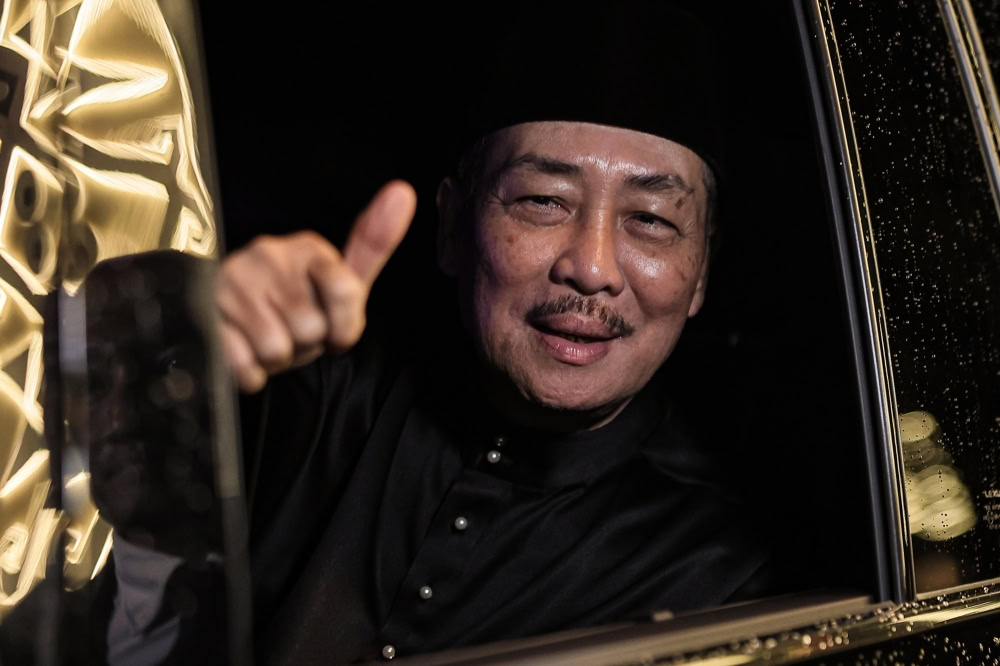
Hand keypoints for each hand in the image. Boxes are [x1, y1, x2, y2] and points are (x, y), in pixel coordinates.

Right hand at [215, 180, 416, 391]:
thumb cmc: (295, 307)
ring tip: (265, 339)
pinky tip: (243, 349)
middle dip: (306, 345)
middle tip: (290, 332)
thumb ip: (373, 246)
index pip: (347, 292)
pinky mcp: (202, 313)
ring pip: (277, 349)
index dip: (342, 327)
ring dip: (276, 359)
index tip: (331, 325)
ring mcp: (231, 282)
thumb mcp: (340, 283)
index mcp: (307, 247)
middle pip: (312, 329)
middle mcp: (267, 254)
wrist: (230, 325)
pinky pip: (244, 364)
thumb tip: (404, 190)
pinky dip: (249, 372)